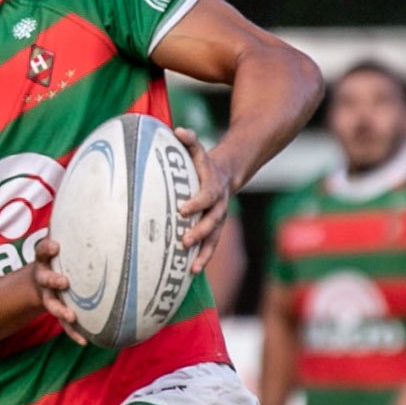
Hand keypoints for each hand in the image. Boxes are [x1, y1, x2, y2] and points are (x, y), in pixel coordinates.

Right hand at [30, 236, 86, 344]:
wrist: (40, 282)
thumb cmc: (65, 257)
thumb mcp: (68, 243)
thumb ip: (81, 229)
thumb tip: (112, 206)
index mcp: (46, 259)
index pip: (42, 250)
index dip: (47, 248)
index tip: (56, 245)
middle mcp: (43, 276)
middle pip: (44, 277)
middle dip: (53, 279)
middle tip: (64, 281)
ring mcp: (48, 295)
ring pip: (50, 303)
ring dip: (60, 310)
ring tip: (71, 317)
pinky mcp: (56, 310)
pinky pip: (64, 323)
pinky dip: (73, 332)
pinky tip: (84, 341)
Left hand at [174, 128, 235, 278]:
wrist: (226, 174)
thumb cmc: (203, 163)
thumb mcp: (197, 150)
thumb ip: (189, 140)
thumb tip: (179, 130)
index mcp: (212, 187)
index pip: (206, 196)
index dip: (196, 203)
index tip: (182, 209)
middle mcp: (218, 206)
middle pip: (212, 222)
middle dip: (199, 232)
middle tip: (184, 240)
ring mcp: (217, 219)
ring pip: (213, 239)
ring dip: (203, 253)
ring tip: (192, 268)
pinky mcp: (213, 230)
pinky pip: (209, 246)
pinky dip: (202, 258)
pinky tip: (190, 273)